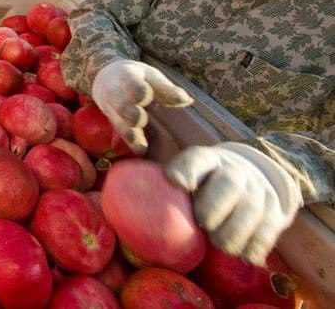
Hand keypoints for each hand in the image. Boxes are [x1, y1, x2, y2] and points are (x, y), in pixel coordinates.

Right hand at [92, 59, 192, 153]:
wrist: (106, 77)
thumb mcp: (150, 76)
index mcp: (126, 77)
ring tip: (142, 144)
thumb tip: (187, 100)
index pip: (131, 85)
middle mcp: (115, 93)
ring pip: (119, 122)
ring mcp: (111, 108)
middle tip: (141, 119)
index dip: (139, 93)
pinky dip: (130, 142)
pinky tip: (140, 149)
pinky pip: (120, 132)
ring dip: (130, 132)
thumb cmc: (135, 78)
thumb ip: (167, 88)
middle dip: (131, 114)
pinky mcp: (112, 121)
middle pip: (122, 105)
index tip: (146, 97)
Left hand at [166, 142, 301, 265]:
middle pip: (229, 183)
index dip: (187, 169)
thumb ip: (169, 191)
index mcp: (208, 160)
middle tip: (203, 223)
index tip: (176, 182)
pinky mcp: (274, 212)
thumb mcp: (190, 179)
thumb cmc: (206, 186)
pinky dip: (255, 245)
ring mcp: (258, 190)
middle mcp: (235, 171)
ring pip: (251, 208)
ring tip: (220, 245)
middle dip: (214, 205)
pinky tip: (244, 255)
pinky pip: (268, 229)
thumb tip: (140, 214)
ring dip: (234, 231)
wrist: (252, 178)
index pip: (197, 159)